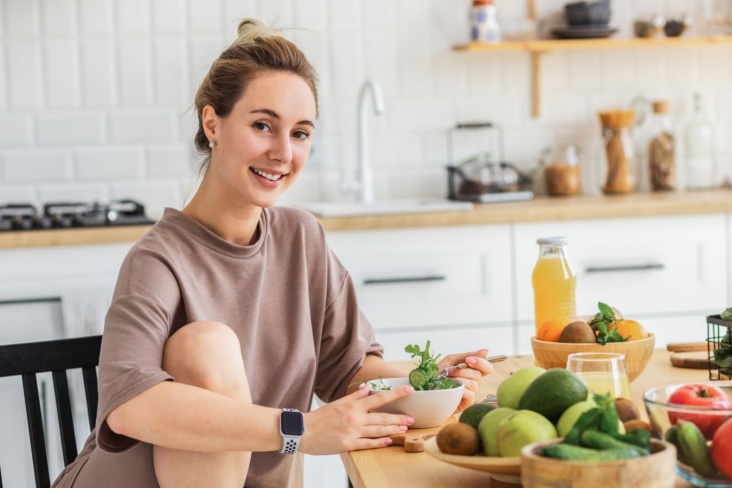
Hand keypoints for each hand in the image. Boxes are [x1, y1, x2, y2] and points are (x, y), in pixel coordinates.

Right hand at [299, 383, 414, 454]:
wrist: (303, 431)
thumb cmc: (320, 417)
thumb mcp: (337, 403)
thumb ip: (354, 397)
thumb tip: (367, 388)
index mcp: (353, 406)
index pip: (379, 398)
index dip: (396, 394)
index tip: (409, 390)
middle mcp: (355, 418)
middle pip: (382, 417)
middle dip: (399, 417)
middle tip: (412, 418)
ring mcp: (353, 432)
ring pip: (378, 431)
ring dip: (393, 429)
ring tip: (404, 429)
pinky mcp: (348, 445)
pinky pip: (368, 444)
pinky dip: (379, 443)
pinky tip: (389, 441)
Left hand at [438, 349, 491, 412]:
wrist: (424, 387)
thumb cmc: (437, 373)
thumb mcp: (451, 360)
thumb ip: (468, 355)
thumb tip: (486, 351)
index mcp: (471, 371)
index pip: (486, 368)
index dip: (481, 363)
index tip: (468, 360)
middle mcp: (473, 382)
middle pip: (478, 375)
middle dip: (462, 371)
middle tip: (449, 371)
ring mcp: (471, 393)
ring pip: (474, 384)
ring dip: (458, 380)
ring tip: (446, 380)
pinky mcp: (467, 403)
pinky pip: (470, 394)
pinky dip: (459, 389)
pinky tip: (450, 389)